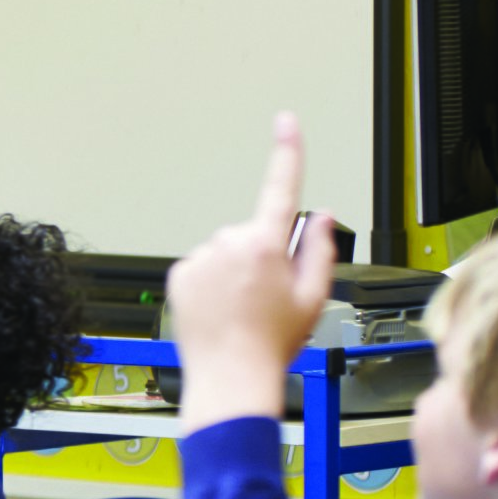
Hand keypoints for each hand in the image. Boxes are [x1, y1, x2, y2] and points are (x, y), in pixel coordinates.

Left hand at [166, 113, 337, 432]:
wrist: (229, 376)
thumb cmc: (271, 343)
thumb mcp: (313, 297)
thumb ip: (319, 250)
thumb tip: (319, 217)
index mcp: (266, 245)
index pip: (281, 187)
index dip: (287, 151)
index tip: (286, 122)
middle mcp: (228, 243)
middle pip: (253, 233)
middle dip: (263, 255)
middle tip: (268, 297)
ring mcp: (200, 258)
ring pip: (225, 252)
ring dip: (234, 272)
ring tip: (242, 309)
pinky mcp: (179, 273)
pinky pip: (202, 267)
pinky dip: (211, 283)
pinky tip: (219, 309)